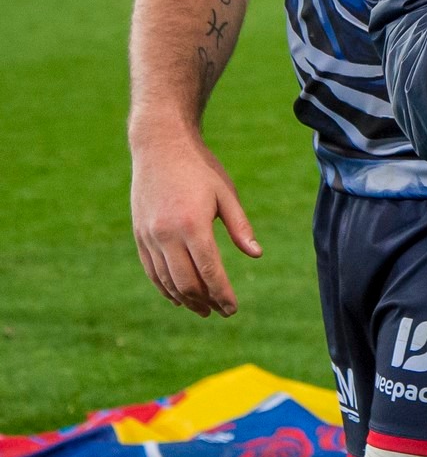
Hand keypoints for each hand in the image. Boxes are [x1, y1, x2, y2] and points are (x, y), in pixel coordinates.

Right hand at [130, 128, 261, 317]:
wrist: (159, 145)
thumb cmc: (199, 167)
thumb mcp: (225, 192)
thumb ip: (240, 226)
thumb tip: (257, 255)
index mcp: (193, 224)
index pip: (210, 271)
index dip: (222, 294)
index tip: (232, 308)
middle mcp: (167, 234)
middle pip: (187, 283)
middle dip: (205, 301)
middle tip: (220, 311)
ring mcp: (149, 236)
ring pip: (167, 281)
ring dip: (186, 299)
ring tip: (203, 308)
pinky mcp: (139, 235)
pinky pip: (152, 271)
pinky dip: (166, 288)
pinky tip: (179, 296)